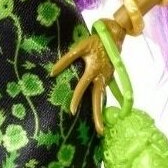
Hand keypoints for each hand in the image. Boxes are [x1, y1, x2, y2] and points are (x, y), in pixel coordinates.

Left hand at [50, 18, 124, 136]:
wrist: (114, 36)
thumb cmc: (95, 41)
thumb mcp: (80, 47)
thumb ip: (66, 59)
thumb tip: (52, 72)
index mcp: (93, 69)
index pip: (83, 87)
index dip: (76, 98)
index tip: (71, 111)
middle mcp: (101, 77)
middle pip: (98, 99)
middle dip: (98, 115)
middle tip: (99, 131)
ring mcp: (106, 79)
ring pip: (102, 99)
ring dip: (101, 114)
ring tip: (100, 130)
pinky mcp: (108, 79)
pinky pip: (103, 94)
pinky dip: (101, 104)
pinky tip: (99, 117)